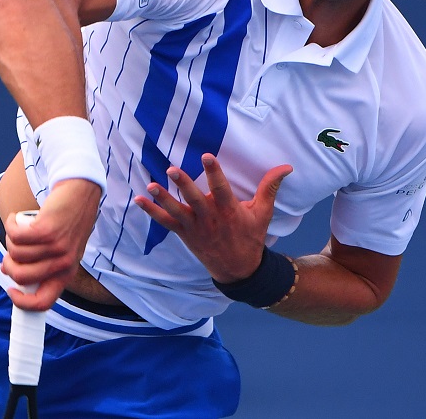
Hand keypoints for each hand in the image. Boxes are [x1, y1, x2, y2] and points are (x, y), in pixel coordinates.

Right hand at [1, 177, 100, 310]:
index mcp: (66, 273)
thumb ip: (40, 263)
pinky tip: (14, 219)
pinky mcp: (47, 230)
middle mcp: (63, 263)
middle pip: (21, 277)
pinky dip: (10, 226)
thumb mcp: (61, 249)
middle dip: (8, 265)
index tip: (11, 289)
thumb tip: (7, 270)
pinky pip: (16, 235)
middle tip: (10, 252)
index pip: (43, 302)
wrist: (80, 192)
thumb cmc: (66, 222)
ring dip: (10, 241)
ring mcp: (56, 247)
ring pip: (16, 253)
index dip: (22, 302)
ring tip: (17, 230)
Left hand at [134, 153, 291, 282]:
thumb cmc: (250, 237)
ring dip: (163, 198)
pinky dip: (152, 212)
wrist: (238, 270)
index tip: (207, 156)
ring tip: (151, 186)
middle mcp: (210, 218)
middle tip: (172, 169)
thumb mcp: (263, 213)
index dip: (214, 172)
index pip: (221, 188)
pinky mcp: (184, 233)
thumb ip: (270, 187)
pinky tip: (139, 200)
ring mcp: (194, 227)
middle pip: (195, 199)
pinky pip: (165, 222)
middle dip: (184, 184)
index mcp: (229, 210)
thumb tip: (286, 166)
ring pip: (176, 211)